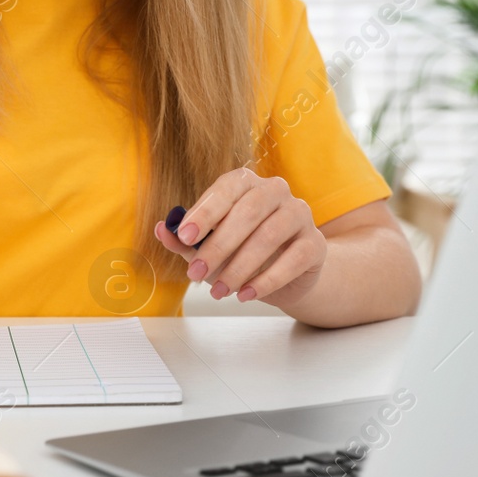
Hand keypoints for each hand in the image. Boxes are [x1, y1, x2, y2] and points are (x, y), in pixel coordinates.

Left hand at [155, 167, 326, 306]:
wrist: (286, 273)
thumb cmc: (241, 251)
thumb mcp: (208, 246)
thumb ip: (185, 239)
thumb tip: (162, 230)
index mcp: (246, 182)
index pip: (226, 189)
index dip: (205, 212)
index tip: (184, 237)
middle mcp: (275, 191)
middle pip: (248, 212)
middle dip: (218, 246)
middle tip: (196, 273)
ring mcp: (299, 214)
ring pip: (270, 236)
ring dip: (240, 267)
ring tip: (219, 290)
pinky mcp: (315, 243)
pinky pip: (293, 259)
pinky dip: (267, 280)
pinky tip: (246, 294)